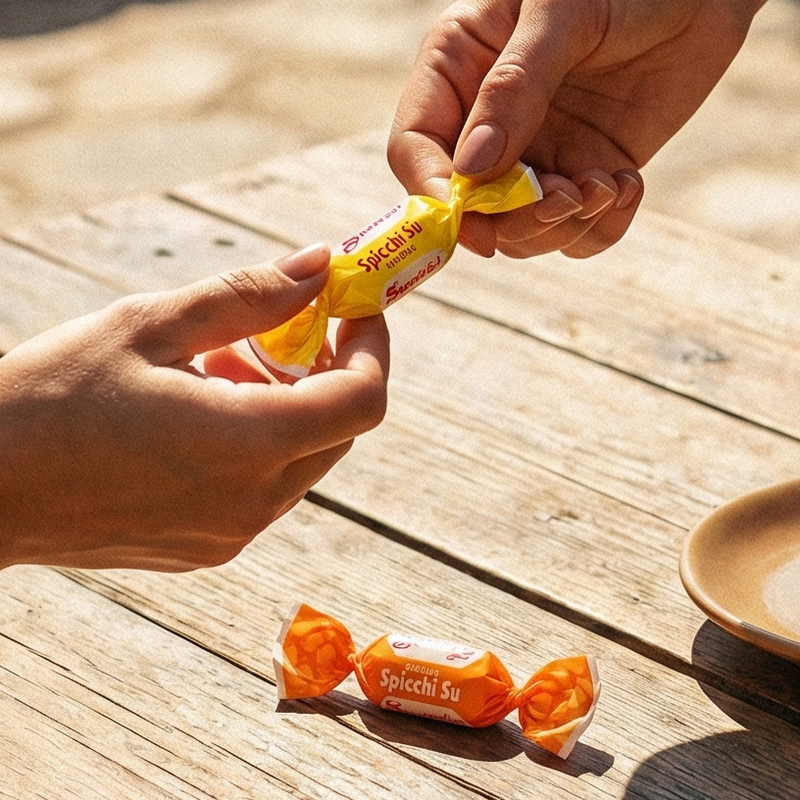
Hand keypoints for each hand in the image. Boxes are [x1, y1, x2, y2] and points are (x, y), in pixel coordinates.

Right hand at [0, 244, 388, 570]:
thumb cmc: (48, 400)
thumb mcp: (148, 326)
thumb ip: (248, 296)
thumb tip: (320, 265)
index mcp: (247, 445)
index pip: (365, 400)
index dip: (374, 345)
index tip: (354, 307)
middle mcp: (252, 502)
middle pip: (340, 428)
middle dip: (329, 369)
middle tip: (283, 327)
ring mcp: (232, 533)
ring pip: (305, 458)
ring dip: (291, 404)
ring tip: (222, 364)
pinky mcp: (209, 548)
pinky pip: (267, 488)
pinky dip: (262, 442)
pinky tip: (204, 410)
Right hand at [389, 0, 765, 257]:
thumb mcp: (561, 14)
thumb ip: (514, 88)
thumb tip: (472, 170)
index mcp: (457, 71)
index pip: (415, 147)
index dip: (433, 194)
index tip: (472, 226)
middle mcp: (486, 124)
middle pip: (468, 207)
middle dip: (512, 220)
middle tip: (565, 198)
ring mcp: (535, 156)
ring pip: (518, 232)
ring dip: (561, 226)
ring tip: (607, 185)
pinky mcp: (582, 175)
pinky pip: (575, 233)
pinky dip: (600, 228)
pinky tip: (627, 186)